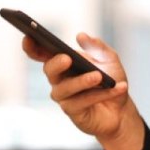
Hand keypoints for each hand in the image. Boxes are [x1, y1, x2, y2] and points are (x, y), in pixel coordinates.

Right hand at [22, 33, 144, 149]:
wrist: (121, 109)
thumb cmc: (111, 80)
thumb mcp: (109, 59)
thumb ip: (97, 46)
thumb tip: (81, 36)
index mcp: (63, 64)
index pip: (42, 54)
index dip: (32, 46)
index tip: (28, 36)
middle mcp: (59, 80)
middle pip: (49, 70)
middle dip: (56, 63)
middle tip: (67, 58)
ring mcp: (64, 98)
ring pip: (65, 89)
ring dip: (82, 81)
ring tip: (98, 76)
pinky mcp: (73, 113)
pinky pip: (83, 102)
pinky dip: (101, 94)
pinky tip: (118, 88)